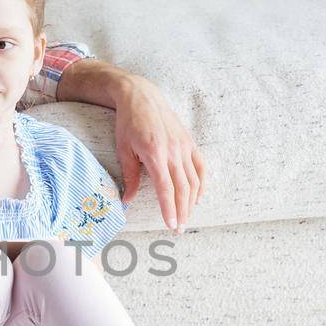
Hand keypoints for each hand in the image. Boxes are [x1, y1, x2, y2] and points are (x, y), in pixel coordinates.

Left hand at [113, 80, 206, 232]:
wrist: (142, 96)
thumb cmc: (128, 123)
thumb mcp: (123, 149)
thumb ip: (129, 176)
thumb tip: (127, 200)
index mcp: (155, 153)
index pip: (165, 188)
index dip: (169, 209)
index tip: (171, 225)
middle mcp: (173, 151)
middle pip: (182, 188)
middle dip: (182, 211)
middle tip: (179, 229)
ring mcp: (183, 146)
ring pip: (194, 180)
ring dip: (192, 202)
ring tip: (186, 218)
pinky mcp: (189, 142)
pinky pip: (200, 166)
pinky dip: (201, 184)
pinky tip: (198, 197)